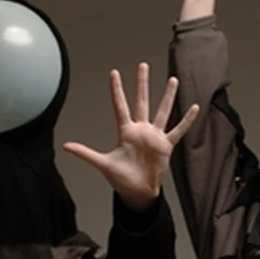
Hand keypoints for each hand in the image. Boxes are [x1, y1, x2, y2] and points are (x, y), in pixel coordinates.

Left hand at [62, 63, 199, 211]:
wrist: (138, 193)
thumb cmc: (121, 179)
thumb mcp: (103, 164)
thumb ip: (85, 153)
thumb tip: (66, 146)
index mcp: (125, 132)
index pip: (120, 106)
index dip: (117, 90)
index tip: (114, 73)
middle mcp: (140, 130)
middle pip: (141, 102)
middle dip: (142, 84)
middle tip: (143, 65)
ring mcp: (154, 137)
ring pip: (162, 111)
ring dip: (167, 96)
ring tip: (172, 80)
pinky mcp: (166, 146)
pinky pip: (178, 130)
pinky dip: (186, 120)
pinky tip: (193, 107)